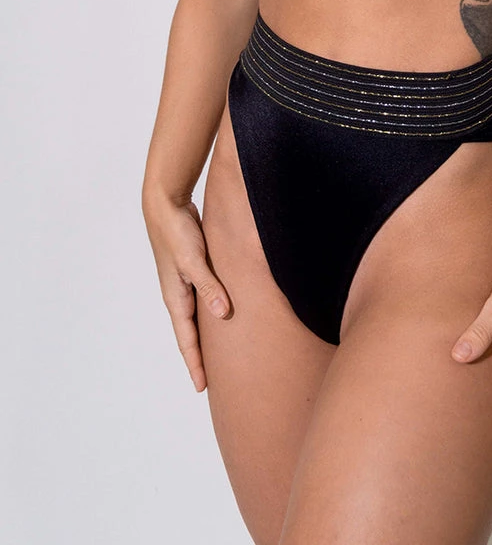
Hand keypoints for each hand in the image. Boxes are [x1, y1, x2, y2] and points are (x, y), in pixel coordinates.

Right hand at [142, 194, 230, 391]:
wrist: (166, 204)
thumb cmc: (177, 232)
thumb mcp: (194, 260)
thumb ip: (209, 286)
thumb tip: (223, 314)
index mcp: (175, 298)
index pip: (187, 340)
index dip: (195, 364)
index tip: (203, 388)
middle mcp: (178, 294)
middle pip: (191, 334)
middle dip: (200, 357)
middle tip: (214, 380)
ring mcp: (185, 282)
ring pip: (197, 317)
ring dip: (206, 335)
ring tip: (220, 353)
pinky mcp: (193, 269)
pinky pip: (203, 298)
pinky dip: (211, 311)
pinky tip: (223, 314)